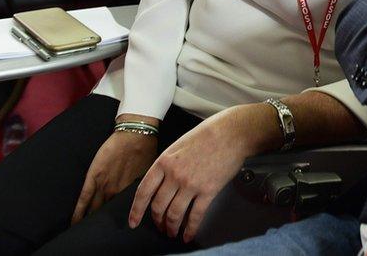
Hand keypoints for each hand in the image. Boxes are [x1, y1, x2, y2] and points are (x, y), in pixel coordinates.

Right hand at [72, 128, 156, 223]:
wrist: (135, 133)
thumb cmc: (145, 150)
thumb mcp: (148, 173)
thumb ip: (141, 188)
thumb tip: (143, 198)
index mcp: (131, 192)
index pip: (124, 213)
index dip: (121, 221)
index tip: (119, 228)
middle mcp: (116, 192)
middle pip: (107, 213)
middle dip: (104, 223)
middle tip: (100, 232)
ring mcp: (103, 185)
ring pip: (94, 209)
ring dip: (90, 220)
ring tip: (85, 231)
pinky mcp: (93, 178)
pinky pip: (83, 199)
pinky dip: (78, 212)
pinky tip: (75, 222)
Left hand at [129, 104, 266, 241]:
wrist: (232, 132)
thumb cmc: (209, 134)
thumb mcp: (179, 145)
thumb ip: (168, 164)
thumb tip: (162, 182)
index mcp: (164, 162)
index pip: (144, 192)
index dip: (136, 210)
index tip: (133, 221)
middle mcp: (175, 175)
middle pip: (158, 206)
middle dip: (157, 221)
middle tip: (160, 226)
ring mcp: (191, 184)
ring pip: (174, 214)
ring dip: (171, 227)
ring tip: (172, 232)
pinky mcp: (208, 191)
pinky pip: (195, 216)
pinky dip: (190, 229)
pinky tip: (188, 234)